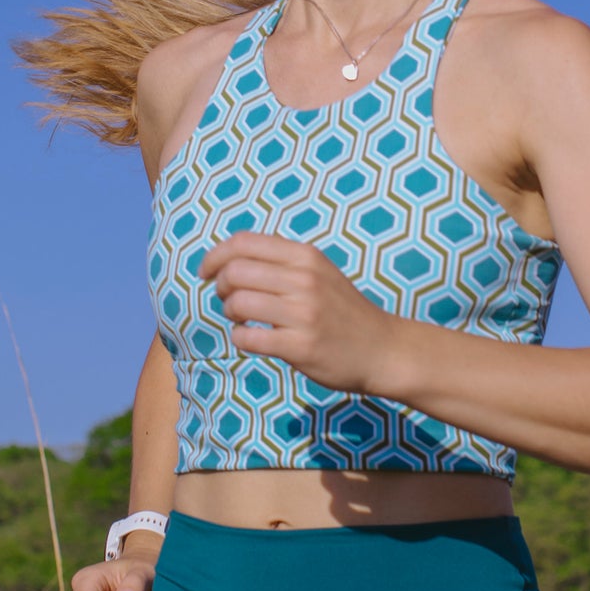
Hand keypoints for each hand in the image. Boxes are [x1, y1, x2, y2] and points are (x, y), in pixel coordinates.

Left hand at [199, 230, 400, 394]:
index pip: (243, 242)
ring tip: (241, 320)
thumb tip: (228, 257)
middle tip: (227, 300)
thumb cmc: (342, 310)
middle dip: (220, 287)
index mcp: (306, 256)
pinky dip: (240, 338)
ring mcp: (304, 313)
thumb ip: (281, 260)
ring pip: (237, 304)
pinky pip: (247, 338)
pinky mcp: (301, 346)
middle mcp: (305, 280)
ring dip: (229, 313)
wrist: (383, 349)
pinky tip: (251, 339)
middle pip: (234, 272)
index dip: (215, 256)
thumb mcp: (319, 271)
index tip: (207, 272)